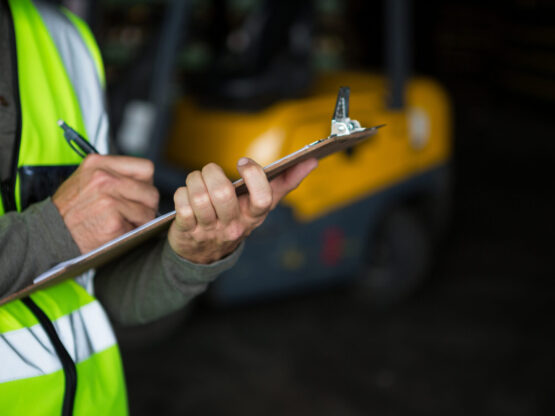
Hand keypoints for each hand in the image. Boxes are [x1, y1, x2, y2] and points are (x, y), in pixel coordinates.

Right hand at [53, 155, 158, 253]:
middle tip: (135, 215)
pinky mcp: (112, 221)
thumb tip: (144, 183)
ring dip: (140, 222)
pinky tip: (116, 233)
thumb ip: (113, 175)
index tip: (140, 194)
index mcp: (99, 164)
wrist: (48, 233)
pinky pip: (138, 228)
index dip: (146, 184)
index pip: (146, 168)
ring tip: (124, 224)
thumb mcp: (86, 179)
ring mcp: (109, 200)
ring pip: (147, 212)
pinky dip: (131, 234)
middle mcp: (104, 178)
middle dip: (147, 206)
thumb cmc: (68, 209)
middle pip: (151, 192)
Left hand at [168, 157, 317, 263]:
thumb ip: (285, 183)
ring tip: (197, 180)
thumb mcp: (260, 206)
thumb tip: (311, 161)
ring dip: (194, 180)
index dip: (253, 176)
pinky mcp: (188, 232)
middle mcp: (234, 226)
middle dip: (211, 172)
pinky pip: (181, 204)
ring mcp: (211, 231)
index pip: (262, 199)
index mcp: (255, 216)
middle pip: (222, 194)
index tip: (242, 163)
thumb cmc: (236, 219)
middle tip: (210, 171)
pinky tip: (186, 196)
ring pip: (199, 196)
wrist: (204, 253)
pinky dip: (181, 193)